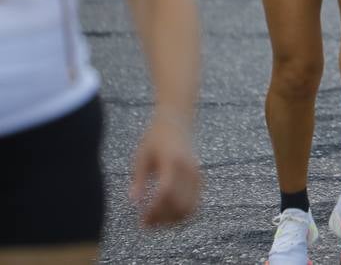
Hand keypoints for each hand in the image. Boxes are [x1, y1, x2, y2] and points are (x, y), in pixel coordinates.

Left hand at [130, 110, 200, 227]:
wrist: (177, 122)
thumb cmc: (155, 139)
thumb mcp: (142, 156)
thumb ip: (139, 180)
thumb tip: (134, 202)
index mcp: (172, 161)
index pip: (166, 191)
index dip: (155, 208)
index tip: (142, 218)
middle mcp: (188, 169)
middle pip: (180, 203)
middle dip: (163, 218)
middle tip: (146, 223)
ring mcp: (197, 174)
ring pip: (190, 207)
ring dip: (173, 220)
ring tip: (156, 221)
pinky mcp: (200, 179)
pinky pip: (194, 203)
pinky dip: (182, 214)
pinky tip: (166, 214)